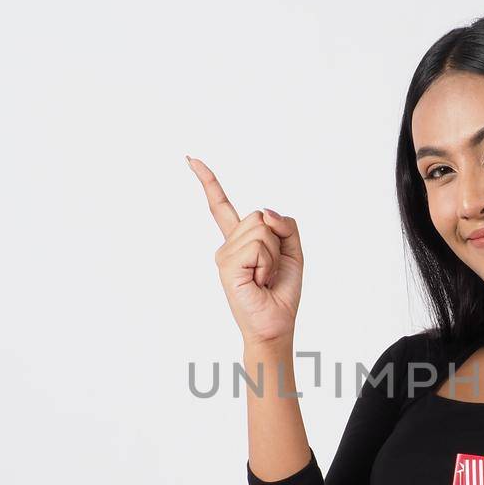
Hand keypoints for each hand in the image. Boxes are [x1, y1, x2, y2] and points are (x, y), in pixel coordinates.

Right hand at [189, 156, 302, 345]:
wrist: (276, 325)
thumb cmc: (282, 292)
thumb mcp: (293, 251)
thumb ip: (285, 225)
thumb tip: (265, 212)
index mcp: (240, 240)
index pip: (221, 206)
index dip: (208, 181)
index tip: (190, 159)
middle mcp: (227, 245)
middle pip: (259, 216)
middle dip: (276, 241)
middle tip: (271, 270)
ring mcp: (224, 255)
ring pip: (261, 230)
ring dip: (273, 255)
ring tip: (265, 277)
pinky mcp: (226, 265)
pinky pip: (258, 247)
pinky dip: (268, 264)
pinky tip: (259, 281)